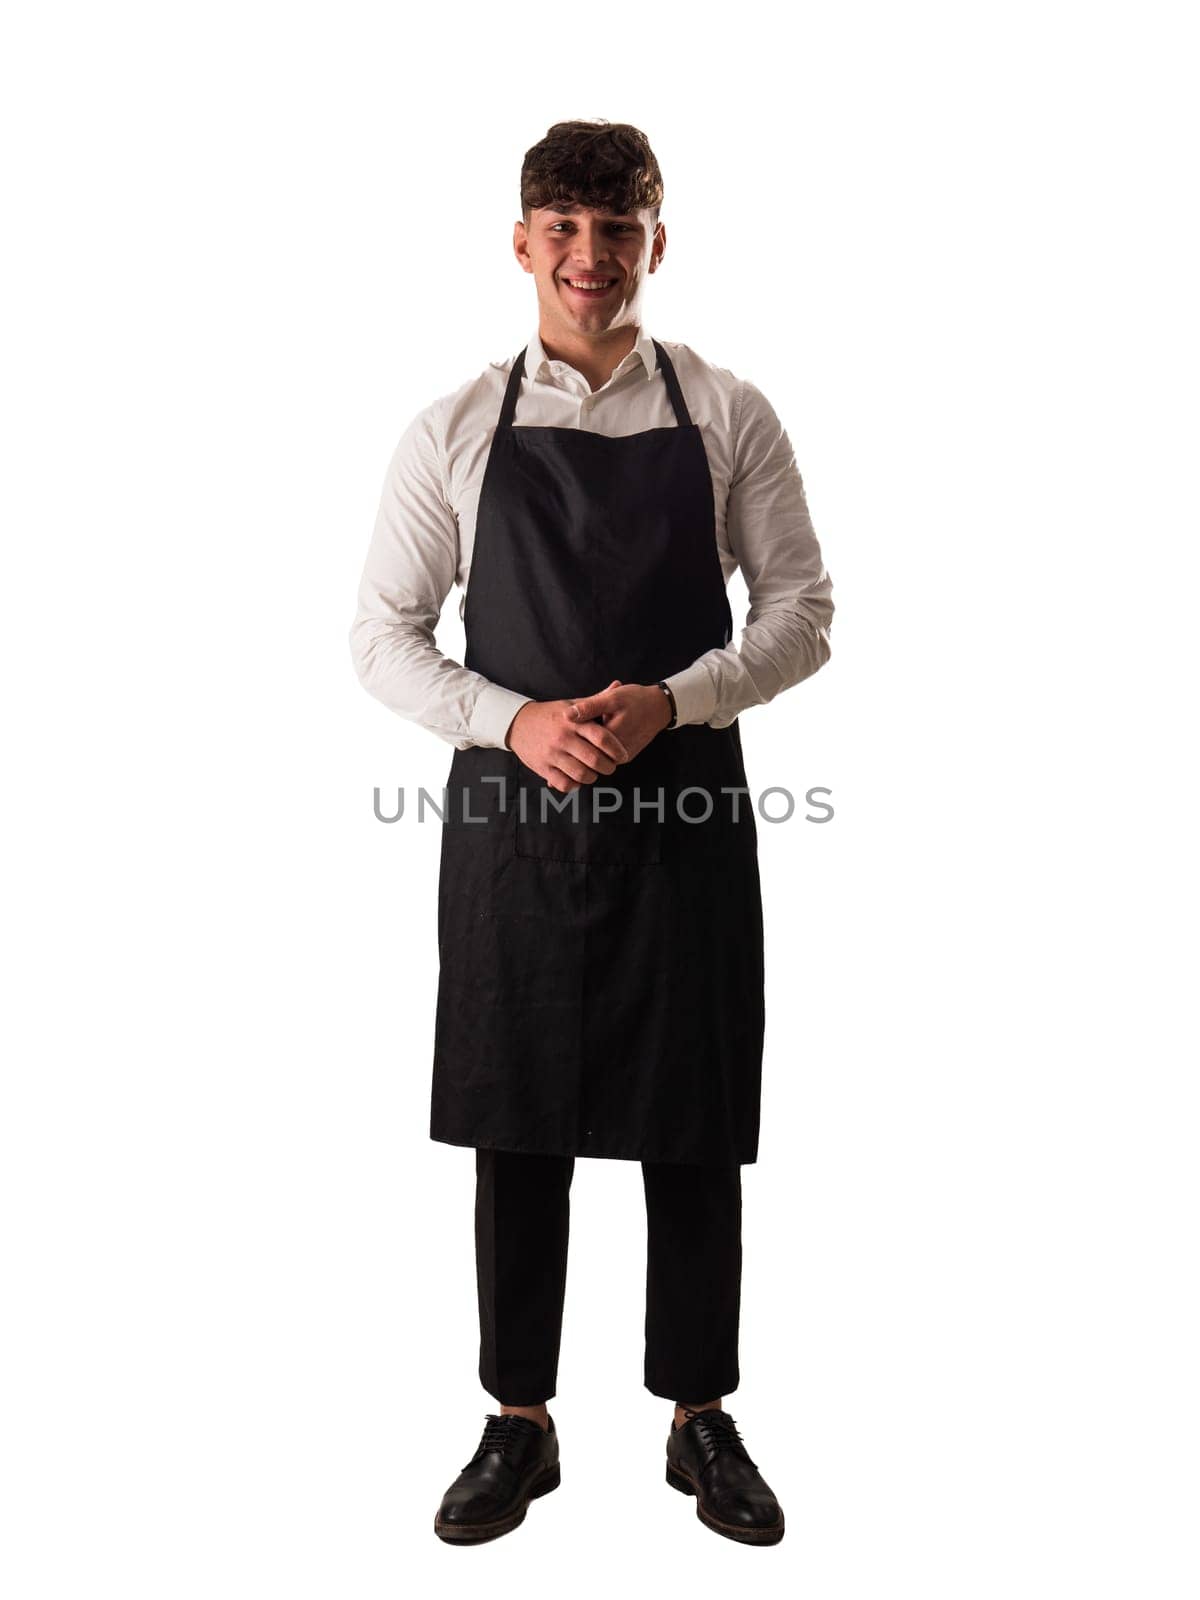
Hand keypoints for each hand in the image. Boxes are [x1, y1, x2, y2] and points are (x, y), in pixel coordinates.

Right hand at [505, 692, 630, 793]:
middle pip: (595, 759)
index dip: (618, 750)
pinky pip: (564, 783)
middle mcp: (563, 737)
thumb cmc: (551, 714)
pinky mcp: (542, 767)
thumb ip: (596, 700)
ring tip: (594, 773)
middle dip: (609, 767)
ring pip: (581, 774)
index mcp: (574, 721)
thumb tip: (618, 685)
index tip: (623, 755)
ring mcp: (552, 753)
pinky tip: (577, 779)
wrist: (517, 723)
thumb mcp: (572, 704)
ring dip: (592, 777)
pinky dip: (574, 785)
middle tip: (610, 766)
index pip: (602, 738)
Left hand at [565, 679, 671, 764]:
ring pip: (598, 760)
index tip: (560, 733)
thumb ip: (589, 707)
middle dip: (577, 750)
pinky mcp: (627, 757)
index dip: (569, 742)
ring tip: (579, 739)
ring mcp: (623, 757)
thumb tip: (567, 715)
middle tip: (567, 739)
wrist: (660, 707)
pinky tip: (593, 739)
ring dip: (588, 751)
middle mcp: (618, 753)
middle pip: (589, 757)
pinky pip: (607, 758)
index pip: (582, 747)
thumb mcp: (612, 698)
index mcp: (610, 738)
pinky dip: (599, 751)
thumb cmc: (636, 699)